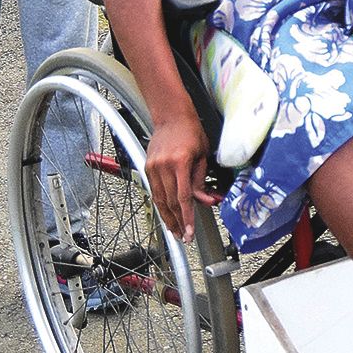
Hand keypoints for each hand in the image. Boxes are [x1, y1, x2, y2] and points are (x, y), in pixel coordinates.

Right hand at [144, 111, 216, 238]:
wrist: (171, 116)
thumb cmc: (190, 131)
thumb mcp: (202, 155)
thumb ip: (201, 180)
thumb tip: (205, 201)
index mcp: (180, 162)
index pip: (184, 197)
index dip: (187, 218)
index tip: (190, 233)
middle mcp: (163, 166)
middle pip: (170, 202)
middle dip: (177, 223)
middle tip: (184, 237)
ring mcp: (153, 167)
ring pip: (160, 200)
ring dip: (168, 217)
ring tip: (175, 231)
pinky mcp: (147, 167)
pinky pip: (154, 191)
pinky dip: (161, 205)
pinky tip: (167, 214)